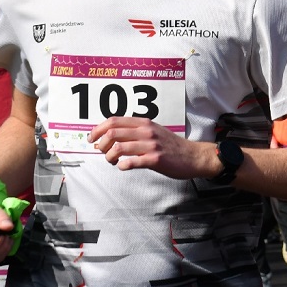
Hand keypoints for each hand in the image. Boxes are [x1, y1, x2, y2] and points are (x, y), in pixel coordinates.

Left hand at [88, 118, 216, 179]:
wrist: (193, 156)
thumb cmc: (172, 146)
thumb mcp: (154, 131)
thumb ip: (135, 131)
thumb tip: (111, 136)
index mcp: (144, 123)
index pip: (113, 120)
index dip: (98, 129)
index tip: (92, 138)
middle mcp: (146, 131)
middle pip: (112, 133)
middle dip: (101, 144)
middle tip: (102, 151)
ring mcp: (151, 145)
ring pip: (118, 148)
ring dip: (109, 157)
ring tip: (112, 161)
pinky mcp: (155, 159)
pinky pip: (131, 162)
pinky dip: (122, 165)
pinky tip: (124, 166)